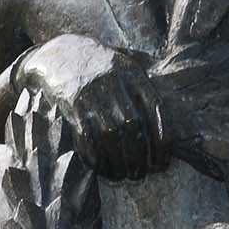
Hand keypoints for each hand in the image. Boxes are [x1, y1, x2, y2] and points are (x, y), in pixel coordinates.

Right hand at [14, 34, 168, 180]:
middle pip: (133, 128)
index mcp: (133, 74)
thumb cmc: (100, 66)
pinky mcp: (71, 104)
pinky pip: (85, 137)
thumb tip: (169, 126)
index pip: (155, 112)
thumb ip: (145, 89)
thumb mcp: (126, 66)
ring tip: (121, 176)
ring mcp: (92, 93)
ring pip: (110, 135)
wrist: (59, 52)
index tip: (162, 164)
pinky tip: (101, 168)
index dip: (162, 143)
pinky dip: (95, 157)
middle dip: (138, 158)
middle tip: (139, 176)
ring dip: (117, 162)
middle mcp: (114, 83)